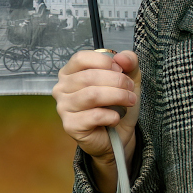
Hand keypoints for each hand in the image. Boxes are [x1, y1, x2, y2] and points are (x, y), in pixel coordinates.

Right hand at [54, 47, 139, 192]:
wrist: (118, 135)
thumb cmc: (117, 104)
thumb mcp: (129, 78)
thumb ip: (129, 62)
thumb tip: (121, 57)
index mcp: (70, 72)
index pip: (81, 58)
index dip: (104, 62)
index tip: (121, 70)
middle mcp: (61, 88)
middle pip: (89, 77)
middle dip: (117, 81)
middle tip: (130, 89)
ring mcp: (63, 107)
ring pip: (92, 95)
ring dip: (117, 97)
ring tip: (130, 101)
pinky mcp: (70, 125)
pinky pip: (94, 116)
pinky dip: (112, 116)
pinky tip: (116, 118)